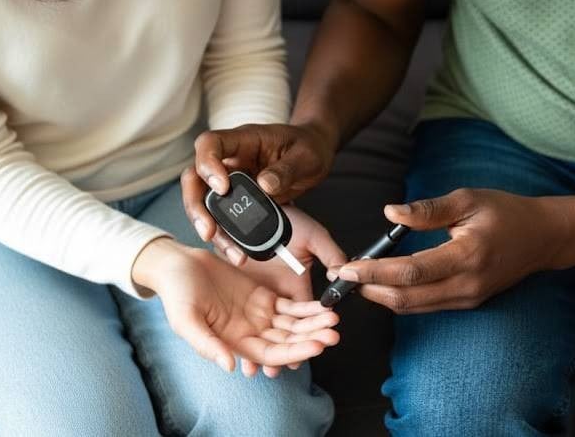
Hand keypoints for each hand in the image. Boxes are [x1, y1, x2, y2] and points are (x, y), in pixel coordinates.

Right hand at [133, 238, 340, 373]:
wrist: (177, 265)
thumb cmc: (176, 294)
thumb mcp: (186, 320)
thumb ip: (207, 344)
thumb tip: (230, 367)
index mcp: (234, 344)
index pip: (272, 355)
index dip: (295, 352)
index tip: (316, 346)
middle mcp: (250, 333)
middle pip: (288, 341)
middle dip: (312, 338)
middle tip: (333, 334)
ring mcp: (258, 315)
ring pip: (293, 325)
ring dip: (313, 323)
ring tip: (333, 319)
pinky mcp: (262, 296)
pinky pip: (289, 306)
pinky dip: (306, 308)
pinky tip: (323, 306)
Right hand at [182, 123, 336, 261]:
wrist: (313, 155)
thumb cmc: (308, 147)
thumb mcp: (306, 156)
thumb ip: (286, 169)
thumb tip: (264, 185)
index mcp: (243, 140)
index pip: (210, 143)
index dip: (207, 164)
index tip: (222, 187)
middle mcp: (230, 159)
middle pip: (195, 177)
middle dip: (196, 206)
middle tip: (208, 230)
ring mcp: (230, 180)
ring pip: (204, 202)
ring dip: (210, 227)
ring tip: (231, 251)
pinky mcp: (236, 199)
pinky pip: (222, 217)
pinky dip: (226, 236)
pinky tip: (238, 253)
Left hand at [237, 206, 346, 377]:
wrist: (253, 203)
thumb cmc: (288, 218)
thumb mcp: (314, 234)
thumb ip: (331, 253)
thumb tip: (344, 274)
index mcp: (296, 287)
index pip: (303, 321)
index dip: (305, 338)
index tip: (306, 354)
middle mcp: (276, 294)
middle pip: (279, 331)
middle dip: (281, 352)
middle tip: (278, 371)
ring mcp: (254, 292)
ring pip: (256, 328)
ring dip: (255, 349)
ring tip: (253, 369)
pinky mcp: (235, 287)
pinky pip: (234, 315)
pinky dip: (232, 332)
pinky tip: (230, 350)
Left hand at [328, 189, 570, 313]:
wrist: (543, 238)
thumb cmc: (505, 212)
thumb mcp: (468, 199)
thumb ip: (428, 210)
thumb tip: (390, 212)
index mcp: (467, 256)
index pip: (410, 272)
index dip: (375, 271)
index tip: (347, 268)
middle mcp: (467, 284)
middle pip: (407, 299)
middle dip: (369, 290)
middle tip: (342, 279)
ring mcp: (468, 298)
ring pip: (414, 307)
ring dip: (381, 297)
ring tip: (355, 281)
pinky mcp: (468, 302)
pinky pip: (426, 306)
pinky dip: (399, 298)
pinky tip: (382, 283)